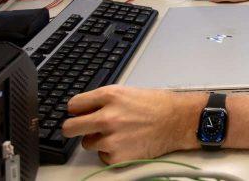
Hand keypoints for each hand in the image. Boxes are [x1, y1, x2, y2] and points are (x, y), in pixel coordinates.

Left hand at [62, 86, 202, 163]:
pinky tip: (125, 144)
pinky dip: (110, 153)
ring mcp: (111, 138)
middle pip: (70, 127)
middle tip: (81, 129)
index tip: (78, 114)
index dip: (76, 110)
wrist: (178, 121)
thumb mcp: (127, 92)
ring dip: (97, 140)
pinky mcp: (117, 156)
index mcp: (109, 96)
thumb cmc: (157, 105)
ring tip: (116, 134)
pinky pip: (102, 156)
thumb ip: (104, 100)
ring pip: (86, 144)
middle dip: (73, 128)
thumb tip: (85, 109)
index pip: (74, 105)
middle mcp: (107, 116)